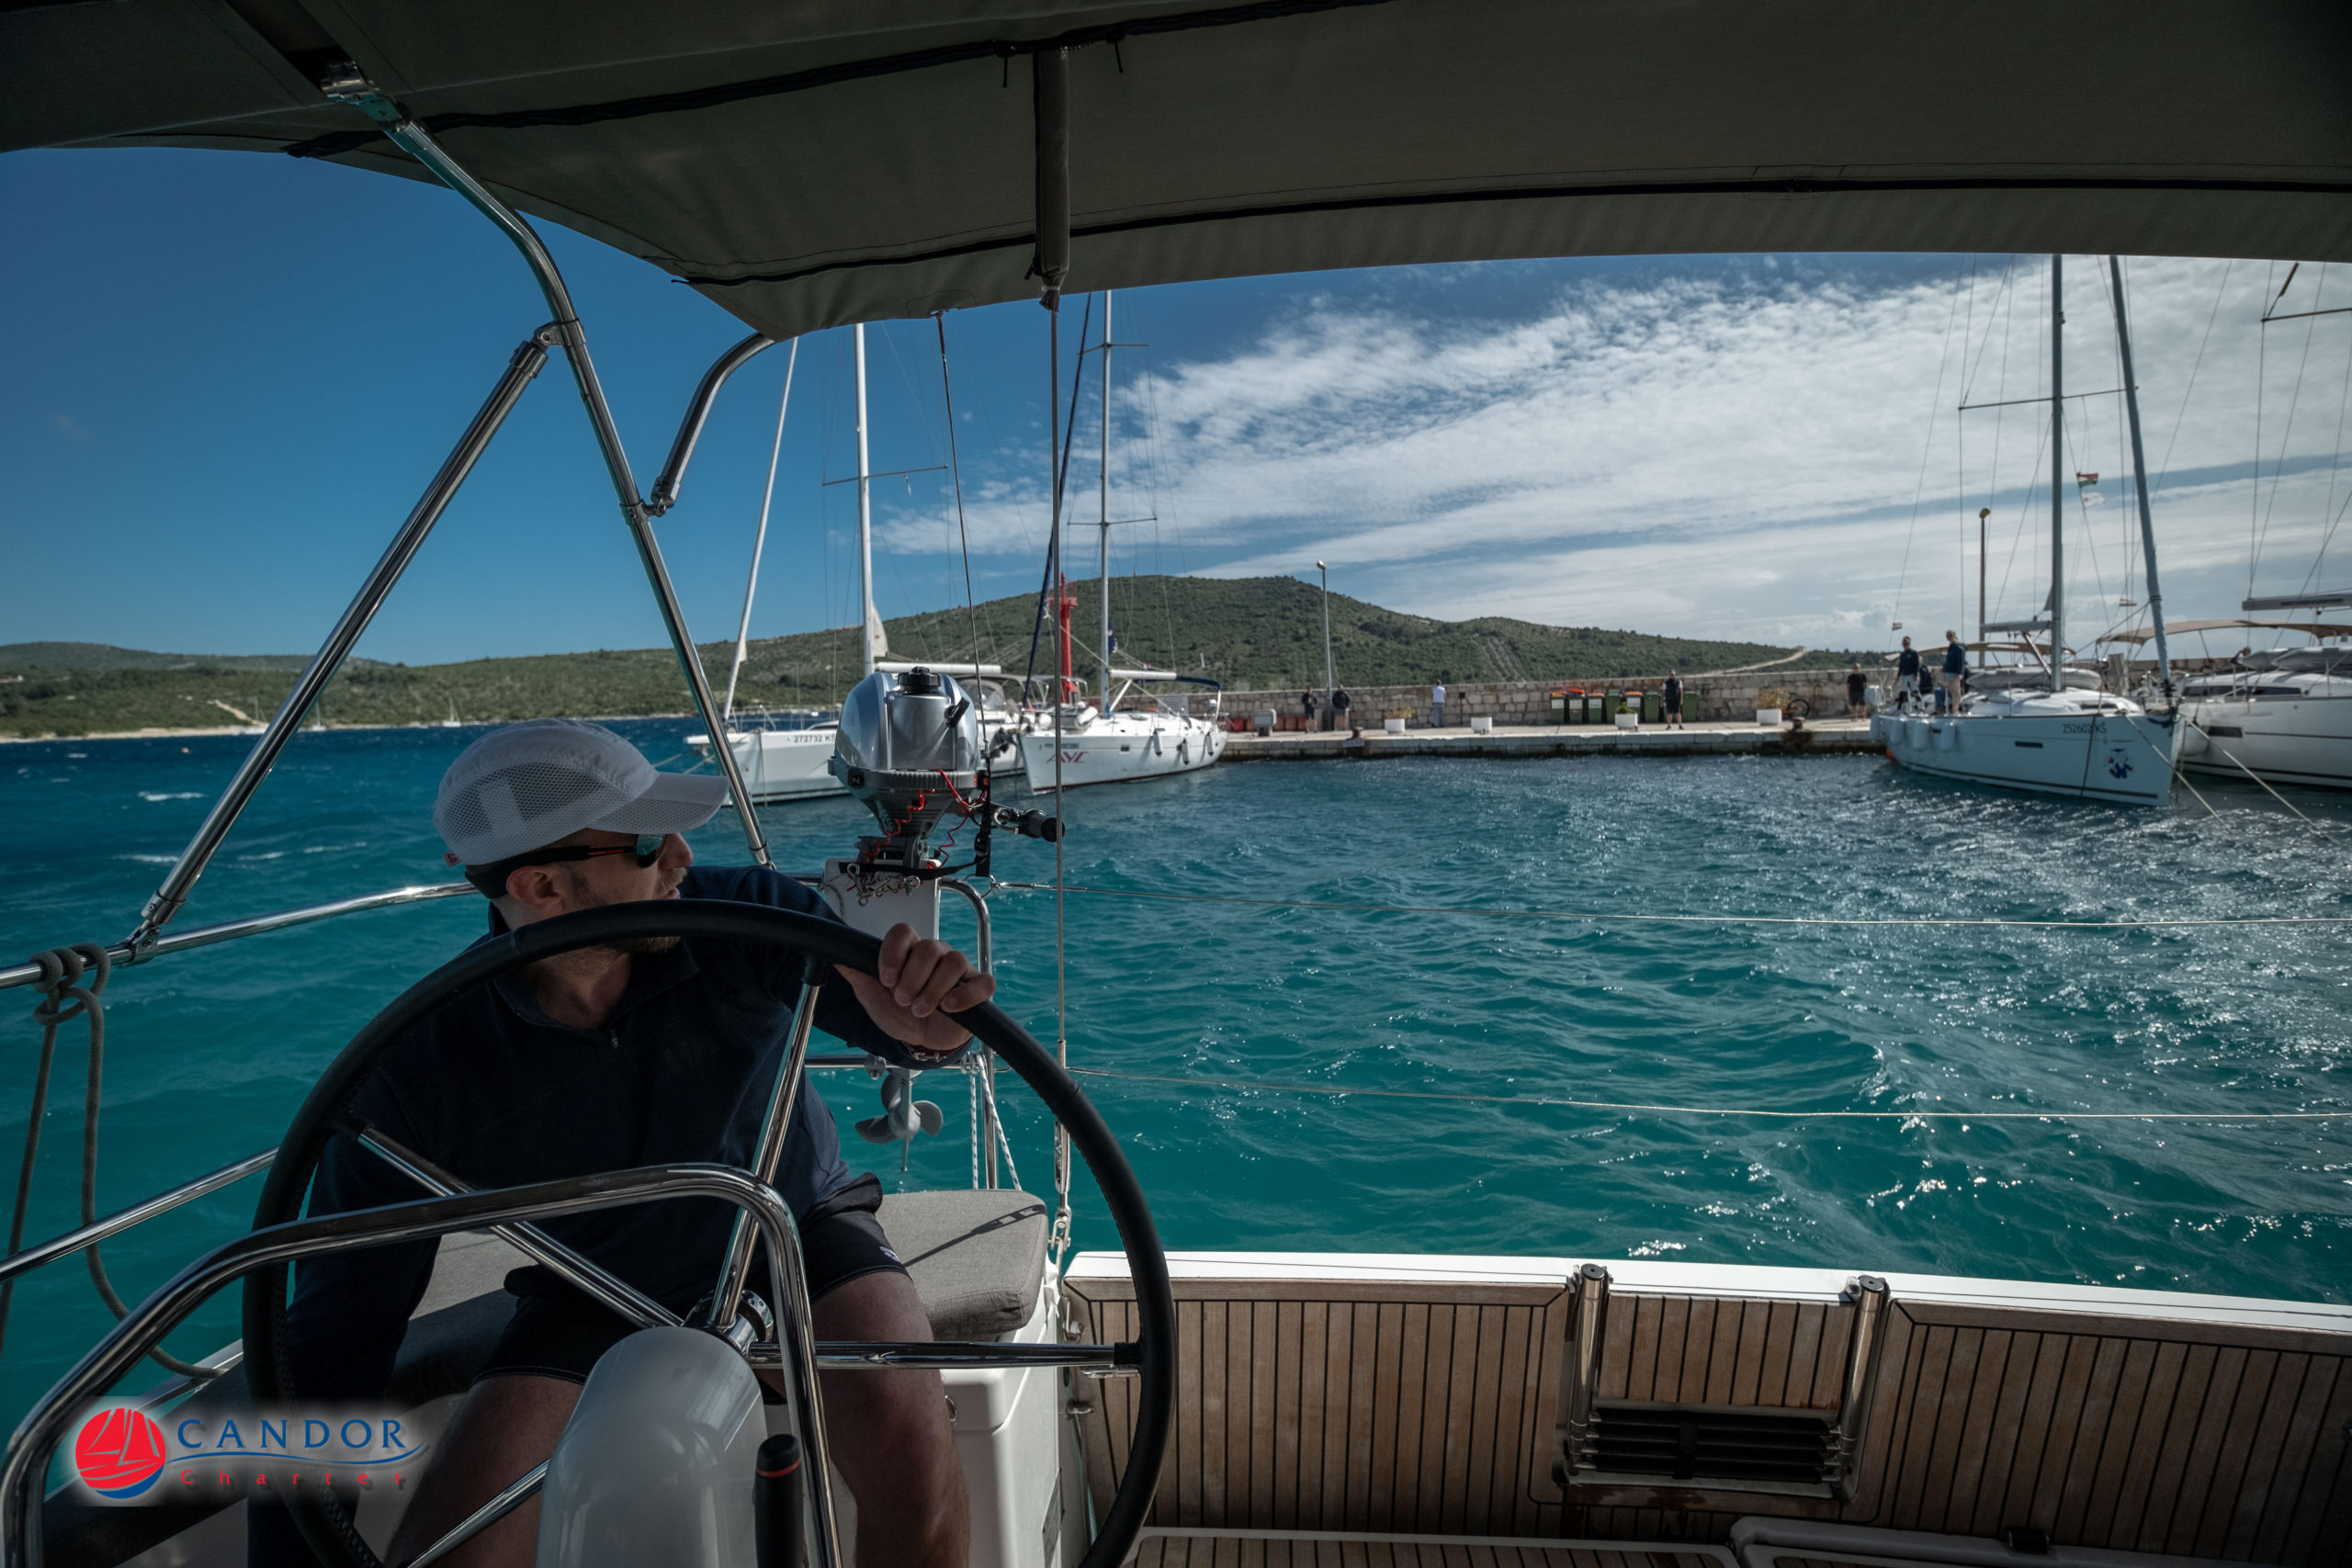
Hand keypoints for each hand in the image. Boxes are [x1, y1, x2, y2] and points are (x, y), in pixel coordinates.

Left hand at [837, 924, 995, 1055]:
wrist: (920, 1040)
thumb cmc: (899, 1013)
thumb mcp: (872, 995)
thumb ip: (856, 973)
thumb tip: (835, 954)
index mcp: (910, 951)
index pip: (904, 931)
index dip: (893, 953)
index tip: (886, 979)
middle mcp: (937, 954)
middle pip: (930, 947)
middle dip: (912, 978)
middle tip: (903, 1001)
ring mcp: (960, 971)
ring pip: (955, 961)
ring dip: (934, 990)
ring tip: (921, 1010)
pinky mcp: (977, 989)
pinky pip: (983, 983)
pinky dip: (966, 994)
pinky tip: (949, 1007)